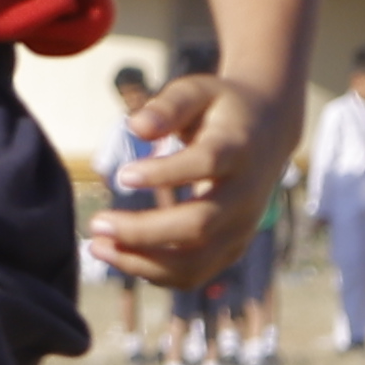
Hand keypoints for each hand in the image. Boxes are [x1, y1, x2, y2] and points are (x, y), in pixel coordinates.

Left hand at [89, 67, 287, 290]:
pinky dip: (154, 272)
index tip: (121, 176)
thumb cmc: (220, 110)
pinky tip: (120, 255)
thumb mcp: (198, 91)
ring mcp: (242, 227)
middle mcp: (245, 194)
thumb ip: (168, 106)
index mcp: (238, 148)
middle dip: (144, 231)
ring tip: (98, 247)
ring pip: (196, 261)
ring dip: (143, 262)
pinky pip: (194, 273)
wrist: (267, 132)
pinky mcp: (233, 247)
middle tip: (97, 224)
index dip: (165, 173)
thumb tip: (134, 127)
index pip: (205, 164)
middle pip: (199, 224)